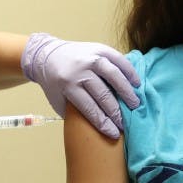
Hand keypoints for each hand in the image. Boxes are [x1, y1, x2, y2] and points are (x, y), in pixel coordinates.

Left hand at [21, 32, 140, 138]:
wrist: (47, 54)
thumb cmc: (54, 82)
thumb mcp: (58, 100)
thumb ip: (74, 112)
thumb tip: (96, 126)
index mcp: (67, 85)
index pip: (90, 108)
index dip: (104, 123)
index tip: (115, 133)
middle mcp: (80, 70)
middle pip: (103, 94)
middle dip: (116, 112)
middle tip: (126, 123)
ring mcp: (90, 57)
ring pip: (113, 75)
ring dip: (126, 91)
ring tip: (135, 104)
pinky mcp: (98, 48)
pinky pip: (117, 59)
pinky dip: (129, 70)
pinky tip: (136, 82)